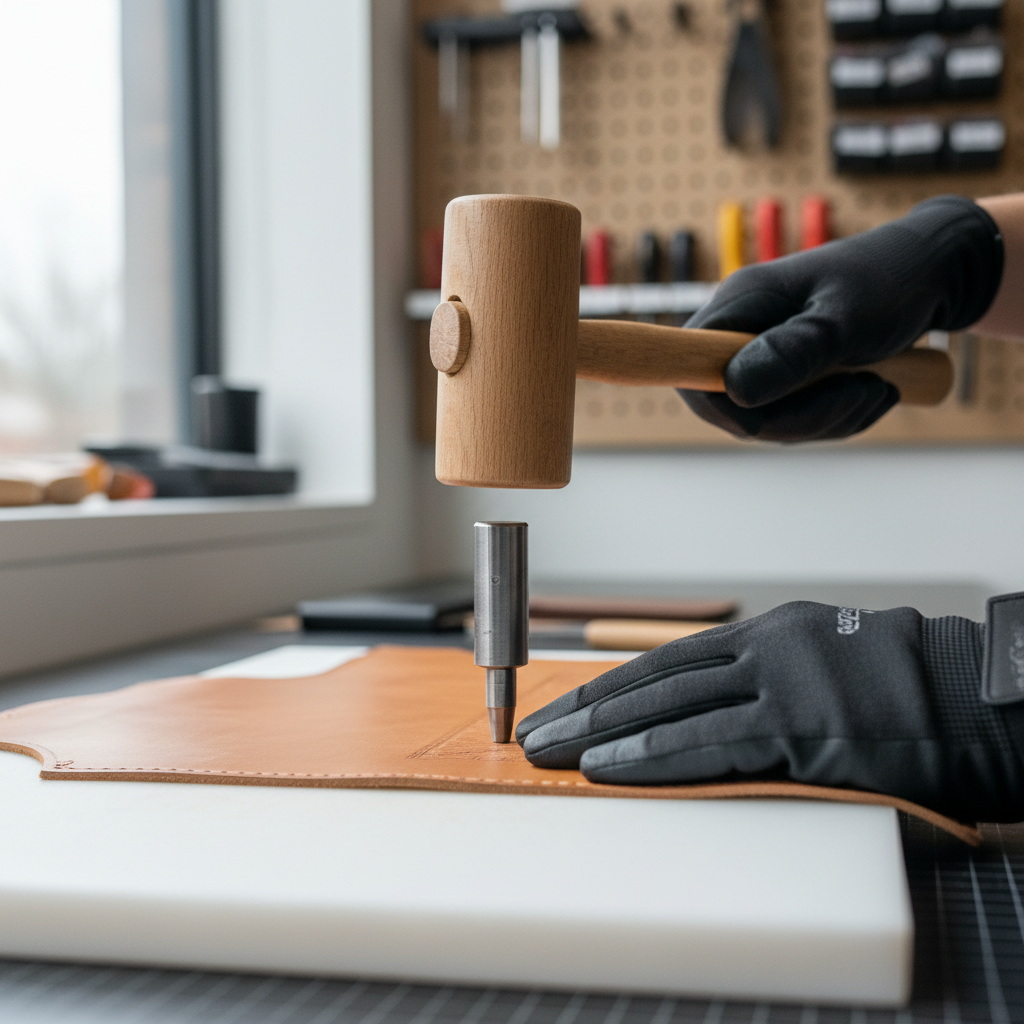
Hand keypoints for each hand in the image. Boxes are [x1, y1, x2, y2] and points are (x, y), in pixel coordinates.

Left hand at [516, 598, 1023, 821]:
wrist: (982, 695)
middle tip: (534, 733)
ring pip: (670, 708)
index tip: (565, 706)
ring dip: (603, 734)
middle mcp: (764, 649)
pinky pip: (712, 745)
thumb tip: (719, 702)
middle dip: (587, 709)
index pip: (667, 660)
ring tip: (552, 755)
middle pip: (653, 679)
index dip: (610, 686)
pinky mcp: (801, 728)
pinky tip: (613, 770)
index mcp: (768, 633)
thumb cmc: (910, 685)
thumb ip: (771, 675)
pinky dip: (655, 757)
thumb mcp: (828, 658)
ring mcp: (780, 686)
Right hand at [682, 195, 1003, 440]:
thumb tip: (735, 390)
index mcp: (740, 304)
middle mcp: (741, 331)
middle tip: (862, 393)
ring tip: (878, 387)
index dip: (720, 404)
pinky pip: (795, 420)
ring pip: (770, 421)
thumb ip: (791, 351)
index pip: (690, 368)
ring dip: (829, 419)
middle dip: (798, 419)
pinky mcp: (785, 374)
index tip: (772, 414)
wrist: (933, 273)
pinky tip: (872, 391)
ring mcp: (761, 354)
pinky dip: (837, 417)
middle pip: (733, 408)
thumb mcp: (846, 318)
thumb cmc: (891, 282)